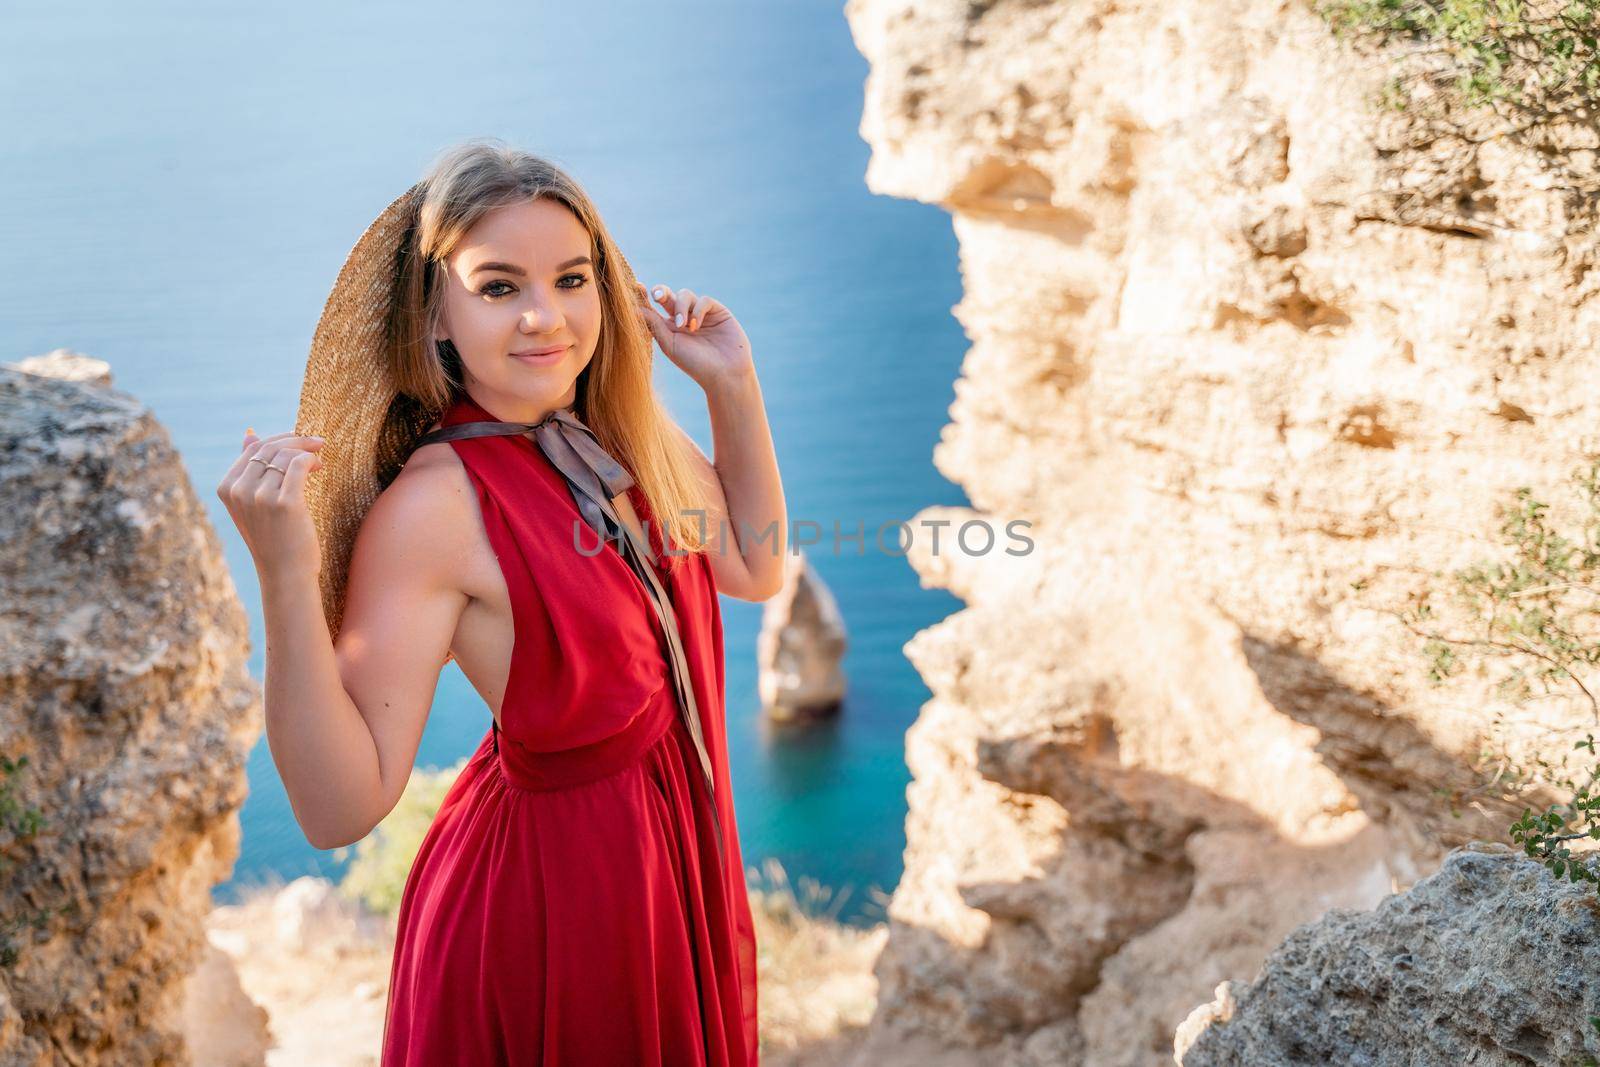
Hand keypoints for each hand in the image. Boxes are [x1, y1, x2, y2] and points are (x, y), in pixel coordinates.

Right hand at [217, 429, 327, 580]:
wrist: (285, 573)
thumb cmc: (273, 537)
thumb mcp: (253, 503)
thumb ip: (250, 469)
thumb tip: (249, 432)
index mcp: (227, 488)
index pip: (253, 448)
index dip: (280, 439)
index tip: (300, 442)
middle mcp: (239, 491)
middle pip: (270, 448)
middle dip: (297, 441)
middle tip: (318, 443)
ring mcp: (260, 497)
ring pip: (286, 456)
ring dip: (308, 452)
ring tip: (319, 463)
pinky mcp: (284, 503)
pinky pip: (299, 465)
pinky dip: (311, 459)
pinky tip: (319, 466)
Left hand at [634, 281, 753, 389]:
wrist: (724, 374)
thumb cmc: (695, 364)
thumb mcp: (669, 344)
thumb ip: (653, 325)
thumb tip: (632, 308)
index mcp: (668, 327)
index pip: (654, 308)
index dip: (644, 297)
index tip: (636, 288)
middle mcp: (683, 318)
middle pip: (667, 295)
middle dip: (661, 292)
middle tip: (657, 297)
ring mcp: (700, 313)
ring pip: (685, 295)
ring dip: (681, 307)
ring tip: (683, 325)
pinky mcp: (717, 311)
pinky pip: (704, 300)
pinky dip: (698, 310)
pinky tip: (696, 326)